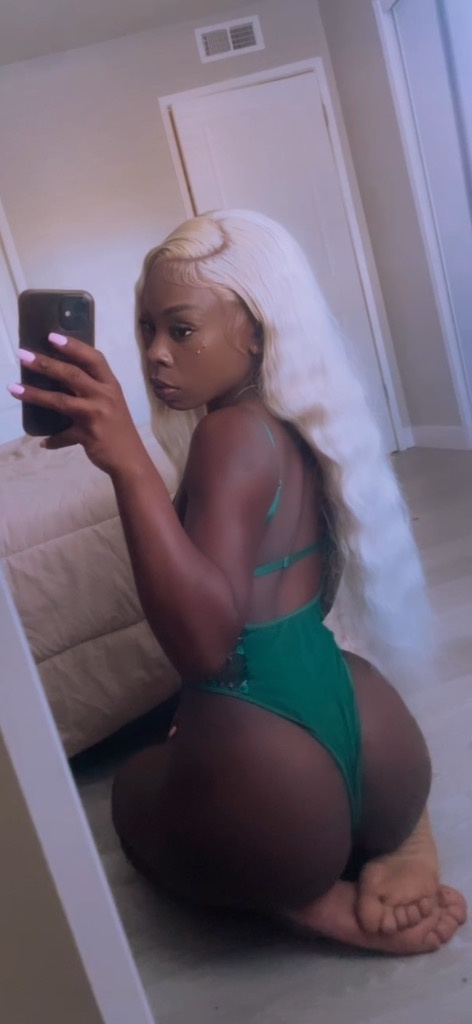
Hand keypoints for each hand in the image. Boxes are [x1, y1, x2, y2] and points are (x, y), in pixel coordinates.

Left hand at [10, 334, 143, 473]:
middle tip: (23, 355)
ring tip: (14, 388)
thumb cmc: (119, 428)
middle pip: (72, 375)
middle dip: (45, 364)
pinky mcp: (87, 435)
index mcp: (111, 385)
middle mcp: (104, 396)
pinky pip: (63, 436)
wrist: (130, 459)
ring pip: (60, 401)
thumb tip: (61, 377)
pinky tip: (42, 442)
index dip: (73, 346)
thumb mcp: (111, 403)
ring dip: (35, 394)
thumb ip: (92, 389)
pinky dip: (52, 439)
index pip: (93, 359)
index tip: (52, 336)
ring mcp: (96, 415)